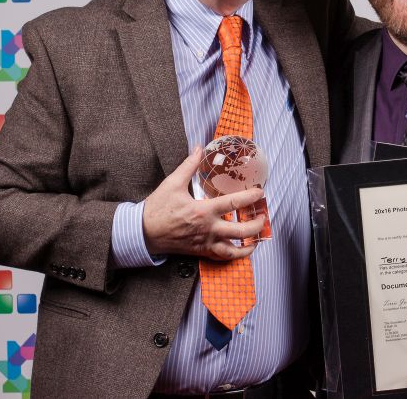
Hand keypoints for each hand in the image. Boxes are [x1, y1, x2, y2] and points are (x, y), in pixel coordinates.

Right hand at [142, 147, 265, 259]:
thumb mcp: (172, 183)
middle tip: (263, 216)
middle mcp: (208, 229)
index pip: (234, 203)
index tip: (260, 192)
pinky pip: (222, 258)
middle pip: (241, 231)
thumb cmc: (157, 208)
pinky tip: (241, 249)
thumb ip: (188, 165)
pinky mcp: (200, 252)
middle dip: (257, 224)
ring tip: (257, 238)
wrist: (143, 232)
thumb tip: (198, 148)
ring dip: (250, 245)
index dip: (251, 197)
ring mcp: (205, 243)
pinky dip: (234, 256)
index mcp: (203, 211)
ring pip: (234, 250)